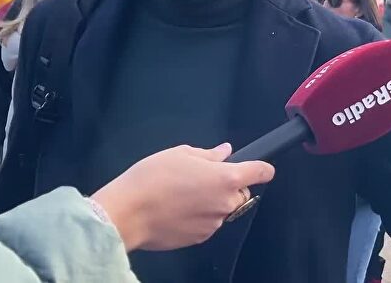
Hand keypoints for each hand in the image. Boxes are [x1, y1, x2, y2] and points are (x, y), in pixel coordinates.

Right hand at [91, 143, 274, 251]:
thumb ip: (208, 154)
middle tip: (200, 178)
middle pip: (239, 192)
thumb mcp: (180, 154)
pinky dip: (198, 216)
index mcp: (226, 178)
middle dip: (227, 185)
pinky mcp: (200, 238)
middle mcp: (225, 203)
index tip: (260, 166)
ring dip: (211, 202)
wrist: (127, 213)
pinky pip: (207, 223)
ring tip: (182, 194)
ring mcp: (214, 224)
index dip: (262, 167)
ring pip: (221, 208)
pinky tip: (177, 210)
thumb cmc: (152, 178)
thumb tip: (224, 152)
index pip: (261, 172)